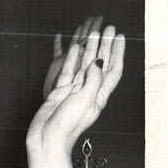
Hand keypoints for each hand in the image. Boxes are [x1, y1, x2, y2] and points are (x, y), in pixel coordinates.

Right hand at [27, 23, 124, 152]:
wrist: (47, 139)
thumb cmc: (68, 125)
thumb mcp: (86, 100)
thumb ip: (94, 79)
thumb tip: (98, 62)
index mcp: (99, 96)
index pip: (113, 70)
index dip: (118, 52)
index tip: (120, 37)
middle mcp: (88, 91)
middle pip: (100, 64)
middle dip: (105, 46)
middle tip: (108, 28)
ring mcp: (73, 91)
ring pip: (84, 65)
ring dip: (89, 49)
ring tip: (93, 33)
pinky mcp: (59, 92)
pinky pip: (67, 71)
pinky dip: (71, 59)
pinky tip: (74, 48)